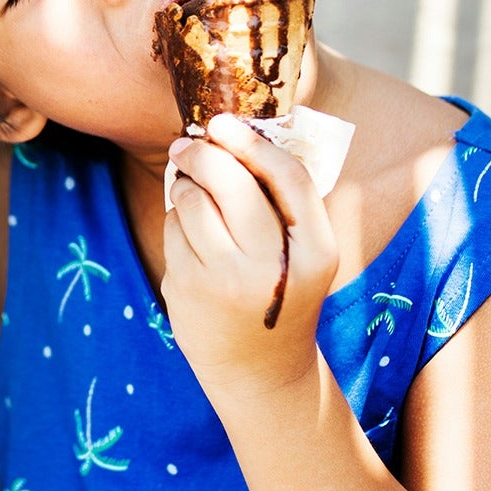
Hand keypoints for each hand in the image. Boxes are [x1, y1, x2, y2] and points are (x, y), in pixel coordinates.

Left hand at [162, 114, 338, 398]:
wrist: (260, 369)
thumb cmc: (281, 291)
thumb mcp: (303, 254)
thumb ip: (281, 201)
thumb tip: (230, 131)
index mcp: (318, 252)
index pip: (289, 179)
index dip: (254, 143)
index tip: (224, 122)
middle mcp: (273, 266)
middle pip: (230, 182)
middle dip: (204, 154)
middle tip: (189, 144)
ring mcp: (225, 279)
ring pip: (192, 200)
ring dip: (187, 186)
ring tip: (195, 194)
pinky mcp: (186, 287)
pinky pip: (172, 227)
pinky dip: (177, 220)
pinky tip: (192, 236)